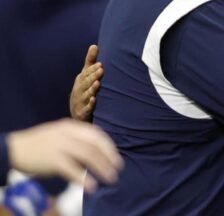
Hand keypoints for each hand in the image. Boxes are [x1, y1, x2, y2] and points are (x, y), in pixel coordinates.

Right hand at [6, 119, 122, 192]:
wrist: (14, 148)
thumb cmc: (39, 144)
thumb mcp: (59, 135)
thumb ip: (76, 140)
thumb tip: (97, 152)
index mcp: (70, 126)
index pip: (96, 134)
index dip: (109, 146)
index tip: (115, 157)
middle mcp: (68, 134)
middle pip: (95, 146)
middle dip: (109, 158)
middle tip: (117, 169)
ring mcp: (61, 146)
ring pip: (88, 156)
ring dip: (102, 168)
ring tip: (110, 179)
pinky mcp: (53, 160)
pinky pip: (73, 170)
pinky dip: (84, 179)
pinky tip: (92, 187)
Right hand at [70, 45, 101, 121]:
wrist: (77, 112)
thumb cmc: (84, 90)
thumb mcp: (86, 75)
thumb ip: (90, 61)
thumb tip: (94, 45)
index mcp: (81, 80)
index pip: (86, 73)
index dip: (93, 69)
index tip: (100, 64)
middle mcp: (79, 89)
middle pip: (86, 82)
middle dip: (93, 76)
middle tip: (101, 69)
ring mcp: (80, 101)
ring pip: (86, 94)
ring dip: (92, 89)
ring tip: (98, 83)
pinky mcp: (83, 112)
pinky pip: (86, 108)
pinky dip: (90, 104)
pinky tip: (94, 100)